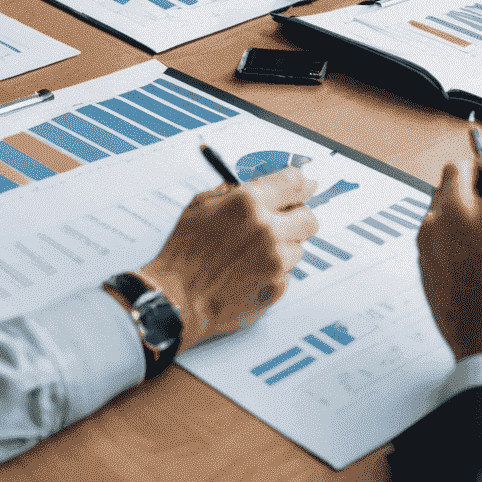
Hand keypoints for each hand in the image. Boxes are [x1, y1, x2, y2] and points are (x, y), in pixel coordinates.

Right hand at [139, 166, 318, 346]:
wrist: (173, 298)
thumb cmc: (181, 254)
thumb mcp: (200, 205)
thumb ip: (233, 192)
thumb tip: (257, 185)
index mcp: (249, 203)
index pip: (294, 183)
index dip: (302, 183)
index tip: (305, 185)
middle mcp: (267, 230)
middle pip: (308, 217)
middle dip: (296, 216)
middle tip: (281, 221)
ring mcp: (275, 262)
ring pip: (299, 247)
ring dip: (284, 246)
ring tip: (254, 252)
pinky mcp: (276, 288)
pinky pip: (287, 274)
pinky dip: (275, 271)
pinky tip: (250, 271)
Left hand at [417, 146, 481, 362]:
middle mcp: (474, 210)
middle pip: (466, 165)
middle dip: (479, 179)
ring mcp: (443, 228)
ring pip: (442, 188)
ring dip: (458, 201)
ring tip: (475, 229)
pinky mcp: (424, 247)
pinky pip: (432, 219)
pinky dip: (446, 227)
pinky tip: (464, 251)